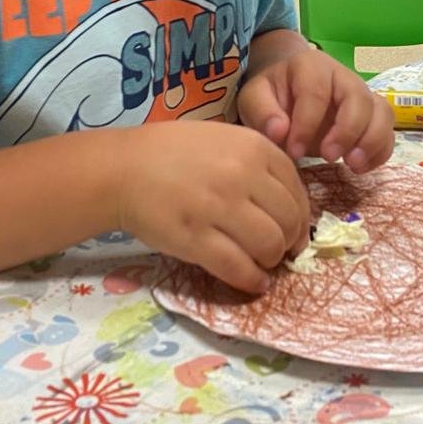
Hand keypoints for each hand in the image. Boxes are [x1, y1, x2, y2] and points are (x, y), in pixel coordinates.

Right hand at [116, 125, 309, 295]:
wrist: (122, 169)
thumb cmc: (171, 153)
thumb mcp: (222, 140)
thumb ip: (257, 163)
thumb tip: (289, 205)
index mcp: (252, 146)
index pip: (297, 188)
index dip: (300, 215)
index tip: (294, 229)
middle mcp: (241, 174)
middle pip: (289, 220)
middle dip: (290, 241)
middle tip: (279, 250)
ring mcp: (218, 207)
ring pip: (269, 246)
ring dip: (271, 261)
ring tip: (263, 264)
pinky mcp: (196, 239)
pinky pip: (238, 268)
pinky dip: (252, 281)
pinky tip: (254, 283)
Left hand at [239, 49, 393, 173]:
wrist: (288, 90)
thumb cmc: (271, 95)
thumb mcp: (254, 98)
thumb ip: (261, 112)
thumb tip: (280, 132)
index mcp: (311, 66)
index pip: (316, 92)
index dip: (307, 124)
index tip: (294, 151)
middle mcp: (343, 76)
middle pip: (358, 99)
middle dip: (346, 131)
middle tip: (328, 157)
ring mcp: (362, 95)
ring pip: (382, 112)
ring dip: (372, 141)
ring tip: (353, 165)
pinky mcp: (372, 116)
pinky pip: (388, 131)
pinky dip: (380, 151)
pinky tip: (360, 168)